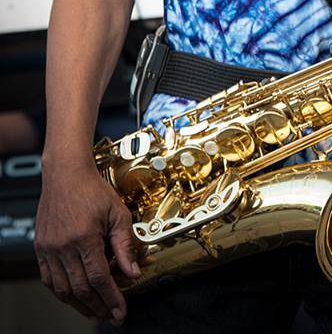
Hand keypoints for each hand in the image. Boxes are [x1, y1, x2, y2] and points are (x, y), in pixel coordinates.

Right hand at [34, 157, 139, 325]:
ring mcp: (49, 248)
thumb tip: (132, 273)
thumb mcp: (118, 213)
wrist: (66, 173)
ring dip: (79, 304)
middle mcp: (64, 246)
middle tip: (110, 316)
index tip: (120, 312)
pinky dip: (62, 292)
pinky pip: (48, 280)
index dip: (111, 299)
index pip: (100, 279)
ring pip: (63, 289)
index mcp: (85, 237)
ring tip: (94, 310)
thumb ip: (125, 245)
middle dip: (98, 307)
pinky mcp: (41, 248)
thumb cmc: (93, 189)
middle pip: (81, 289)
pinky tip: (74, 295)